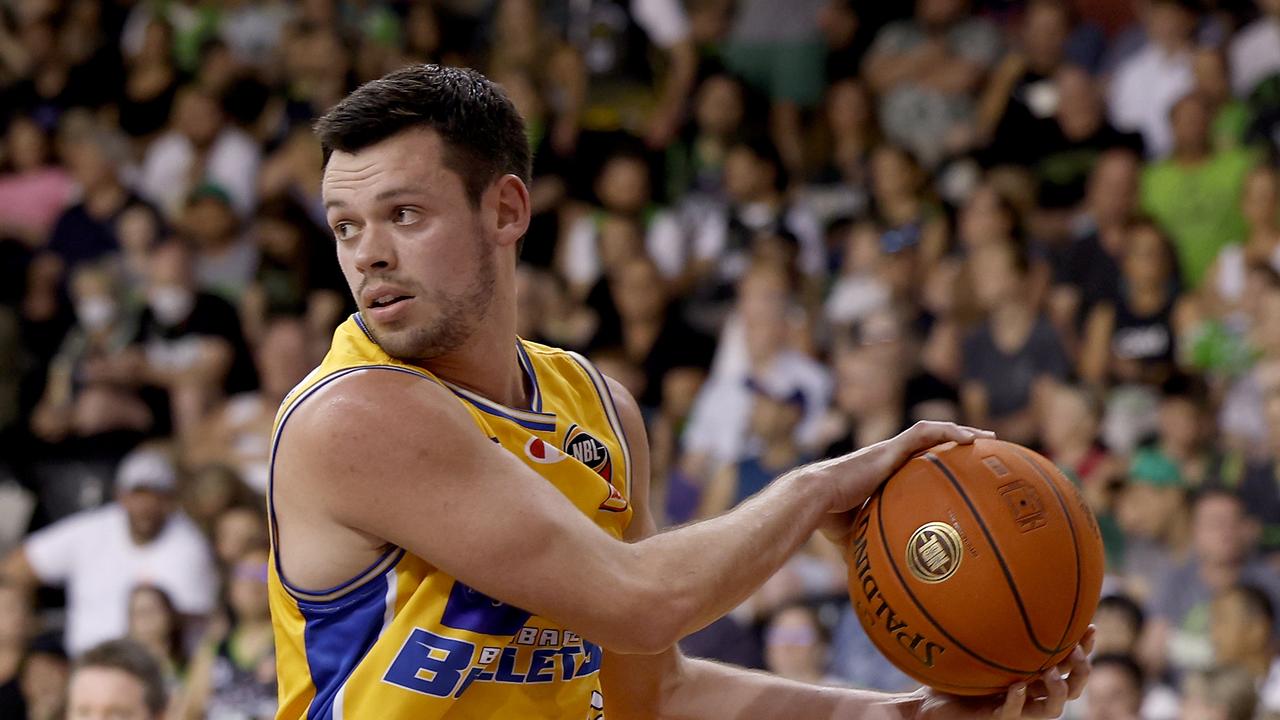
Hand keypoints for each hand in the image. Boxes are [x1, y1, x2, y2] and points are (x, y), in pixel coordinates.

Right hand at [815, 422, 993, 544]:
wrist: (815, 500)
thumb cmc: (830, 520)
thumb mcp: (856, 537)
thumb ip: (870, 549)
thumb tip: (875, 584)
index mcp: (882, 475)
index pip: (915, 462)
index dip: (938, 462)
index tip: (960, 470)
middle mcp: (888, 458)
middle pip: (929, 443)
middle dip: (958, 442)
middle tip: (985, 449)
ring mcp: (889, 450)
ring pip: (930, 431)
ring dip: (959, 431)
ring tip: (987, 438)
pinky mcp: (889, 447)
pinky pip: (924, 433)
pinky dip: (948, 432)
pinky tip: (970, 439)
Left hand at [913, 626, 1094, 718]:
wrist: (932, 695)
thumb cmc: (957, 663)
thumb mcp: (977, 634)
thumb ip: (993, 615)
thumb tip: (1000, 575)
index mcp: (1032, 672)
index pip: (1070, 663)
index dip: (1085, 648)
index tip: (1089, 626)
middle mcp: (1029, 691)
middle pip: (1072, 688)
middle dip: (1081, 672)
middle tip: (1075, 652)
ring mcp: (1014, 707)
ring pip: (1051, 710)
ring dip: (1057, 692)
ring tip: (1051, 673)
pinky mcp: (993, 717)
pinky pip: (1011, 714)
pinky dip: (1017, 701)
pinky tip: (1017, 687)